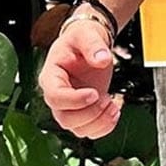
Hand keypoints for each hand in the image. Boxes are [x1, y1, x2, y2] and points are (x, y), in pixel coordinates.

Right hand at [38, 17, 121, 138]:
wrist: (88, 44)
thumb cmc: (81, 39)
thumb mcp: (86, 34)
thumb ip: (93, 45)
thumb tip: (102, 59)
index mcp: (51, 76)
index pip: (55, 96)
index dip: (74, 100)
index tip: (94, 93)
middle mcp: (57, 95)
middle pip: (65, 118)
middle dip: (90, 113)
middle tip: (106, 99)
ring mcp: (69, 106)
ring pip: (77, 129)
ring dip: (99, 122)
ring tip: (113, 104)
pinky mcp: (82, 112)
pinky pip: (89, 131)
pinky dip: (104, 127)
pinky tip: (114, 110)